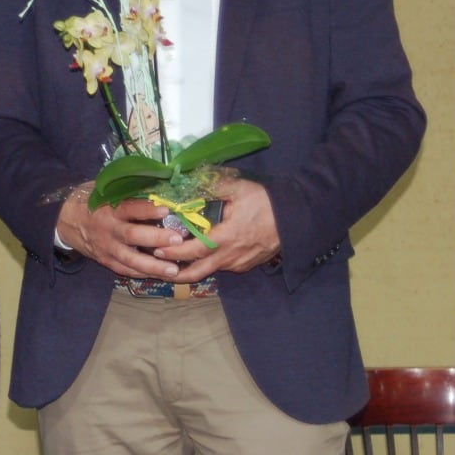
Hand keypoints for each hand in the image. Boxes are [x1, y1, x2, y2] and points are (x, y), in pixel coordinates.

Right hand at [55, 184, 187, 279]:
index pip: (129, 208)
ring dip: (153, 266)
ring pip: (131, 260)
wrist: (65, 220)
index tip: (166, 210)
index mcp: (108, 208)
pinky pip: (125, 270)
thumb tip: (157, 185)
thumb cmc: (90, 201)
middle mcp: (108, 229)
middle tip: (177, 239)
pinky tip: (159, 276)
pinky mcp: (105, 260)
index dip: (147, 210)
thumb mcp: (103, 190)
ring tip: (174, 270)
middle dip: (156, 238)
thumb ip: (126, 191)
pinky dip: (142, 274)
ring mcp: (106, 248)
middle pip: (133, 236)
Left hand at [153, 177, 280, 277]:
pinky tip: (200, 256)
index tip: (157, 251)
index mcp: (226, 238)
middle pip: (198, 271)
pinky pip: (223, 266)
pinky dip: (209, 264)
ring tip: (173, 263)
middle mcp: (231, 256)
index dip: (174, 253)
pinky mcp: (247, 265)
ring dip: (192, 268)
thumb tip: (190, 183)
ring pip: (211, 270)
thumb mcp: (239, 189)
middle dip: (176, 272)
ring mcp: (240, 263)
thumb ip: (213, 187)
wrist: (296, 218)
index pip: (194, 251)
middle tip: (158, 265)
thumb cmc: (266, 202)